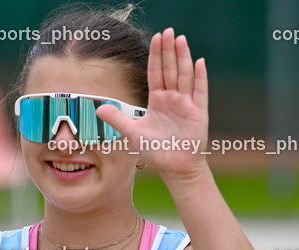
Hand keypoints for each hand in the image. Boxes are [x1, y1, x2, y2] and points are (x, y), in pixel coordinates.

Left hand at [96, 28, 209, 181]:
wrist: (175, 168)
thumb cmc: (156, 152)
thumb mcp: (133, 134)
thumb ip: (117, 119)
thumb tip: (98, 108)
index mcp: (157, 101)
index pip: (156, 73)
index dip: (155, 55)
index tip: (155, 38)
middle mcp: (172, 99)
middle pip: (170, 69)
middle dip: (169, 50)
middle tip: (168, 31)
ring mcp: (187, 104)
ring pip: (184, 75)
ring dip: (183, 58)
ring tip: (181, 39)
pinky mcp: (198, 113)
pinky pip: (200, 91)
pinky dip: (200, 77)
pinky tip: (199, 62)